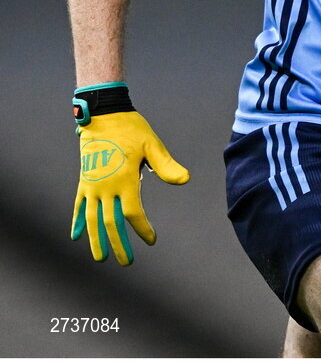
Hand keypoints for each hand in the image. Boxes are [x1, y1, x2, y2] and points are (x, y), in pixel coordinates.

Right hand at [71, 111, 189, 264]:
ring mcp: (92, 185)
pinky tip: (76, 237)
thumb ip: (166, 165)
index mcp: (124, 179)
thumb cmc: (132, 129)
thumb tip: (185, 180)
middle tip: (127, 262)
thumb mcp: (152, 145)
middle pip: (111, 223)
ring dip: (96, 240)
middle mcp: (105, 186)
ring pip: (92, 219)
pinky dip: (77, 222)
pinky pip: (78, 206)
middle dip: (119, 244)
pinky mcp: (84, 181)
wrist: (104, 116)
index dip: (141, 229)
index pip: (133, 213)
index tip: (151, 240)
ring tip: (100, 258)